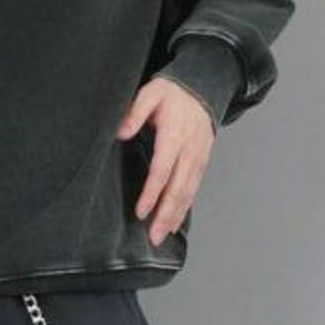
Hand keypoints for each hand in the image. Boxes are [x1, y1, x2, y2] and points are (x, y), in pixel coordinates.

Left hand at [117, 76, 216, 247]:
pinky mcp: (201, 163)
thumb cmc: (173, 93)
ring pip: (187, 192)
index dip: (152, 193)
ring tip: (162, 236)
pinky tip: (175, 223)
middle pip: (177, 188)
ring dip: (175, 216)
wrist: (204, 88)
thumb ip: (135, 111)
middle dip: (166, 214)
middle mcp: (189, 150)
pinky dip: (185, 208)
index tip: (141, 211)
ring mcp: (198, 158)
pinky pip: (193, 189)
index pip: (162, 170)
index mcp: (175, 135)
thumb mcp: (151, 92)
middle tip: (154, 236)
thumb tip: (121, 132)